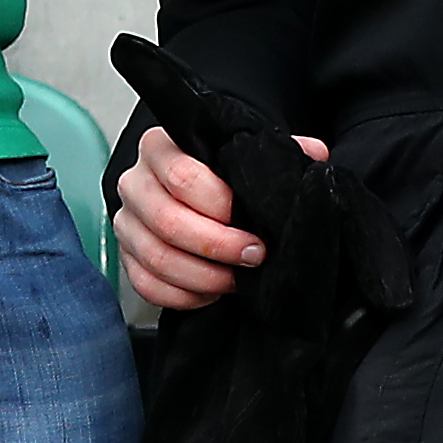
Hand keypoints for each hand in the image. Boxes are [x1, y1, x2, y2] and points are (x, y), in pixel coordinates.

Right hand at [116, 120, 326, 313]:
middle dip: (217, 246)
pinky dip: (183, 295)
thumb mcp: (246, 154)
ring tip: (236, 280)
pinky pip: (146, 284)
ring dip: (203, 276)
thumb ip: (278, 151)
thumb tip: (315, 154)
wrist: (191, 190)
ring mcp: (127, 221)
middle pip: (167, 220)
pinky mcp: (126, 255)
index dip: (222, 206)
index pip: (182, 176)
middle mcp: (135, 182)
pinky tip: (212, 292)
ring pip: (156, 257)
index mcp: (161, 147)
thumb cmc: (218, 172)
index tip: (255, 225)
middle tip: (254, 255)